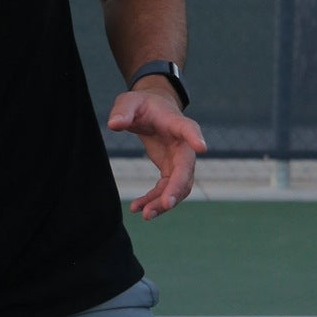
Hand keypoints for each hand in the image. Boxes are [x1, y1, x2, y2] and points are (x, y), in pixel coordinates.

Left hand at [107, 89, 207, 220]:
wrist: (152, 112)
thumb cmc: (142, 105)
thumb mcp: (129, 102)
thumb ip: (122, 111)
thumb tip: (114, 124)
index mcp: (175, 122)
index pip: (188, 128)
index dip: (194, 137)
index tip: (202, 147)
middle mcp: (182, 143)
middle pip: (186, 167)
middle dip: (178, 187)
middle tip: (166, 204)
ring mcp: (178, 159)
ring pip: (179, 186)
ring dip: (164, 202)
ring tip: (145, 215)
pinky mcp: (170, 170)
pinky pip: (165, 190)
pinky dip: (153, 201)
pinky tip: (137, 208)